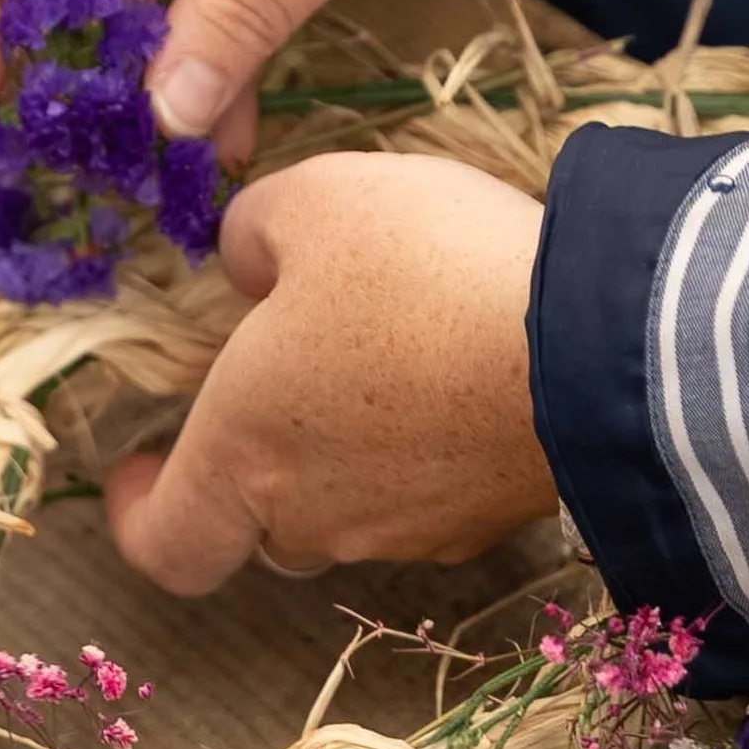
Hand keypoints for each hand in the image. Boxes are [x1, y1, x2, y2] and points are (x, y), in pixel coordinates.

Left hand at [104, 155, 557, 593]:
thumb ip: (252, 233)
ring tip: (385, 353)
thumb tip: (248, 266)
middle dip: (257, 455)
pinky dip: (425, 448)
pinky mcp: (491, 523)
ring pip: (347, 507)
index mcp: (246, 460)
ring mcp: (412, 532)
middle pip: (260, 521)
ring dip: (346, 449)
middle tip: (282, 371)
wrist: (605, 345)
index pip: (167, 547)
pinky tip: (459, 370)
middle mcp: (319, 520)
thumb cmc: (428, 273)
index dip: (143, 516)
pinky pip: (430, 494)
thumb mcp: (314, 201)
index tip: (145, 467)